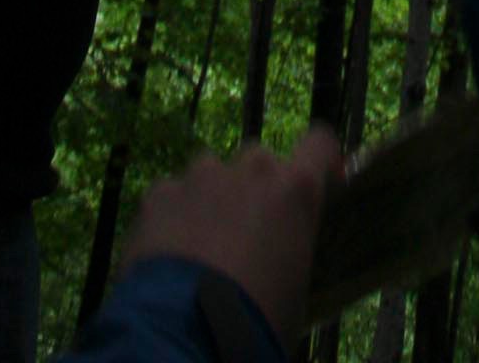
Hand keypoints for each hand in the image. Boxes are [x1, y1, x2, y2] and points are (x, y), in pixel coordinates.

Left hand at [118, 129, 344, 352]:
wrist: (186, 335)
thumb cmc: (257, 321)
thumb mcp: (294, 289)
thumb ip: (289, 247)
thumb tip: (281, 255)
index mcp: (295, 191)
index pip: (319, 143)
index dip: (319, 160)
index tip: (318, 181)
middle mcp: (251, 170)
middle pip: (259, 161)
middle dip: (255, 188)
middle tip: (247, 235)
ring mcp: (201, 177)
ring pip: (210, 174)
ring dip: (211, 200)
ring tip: (200, 248)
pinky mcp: (159, 194)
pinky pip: (170, 197)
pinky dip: (171, 218)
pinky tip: (166, 256)